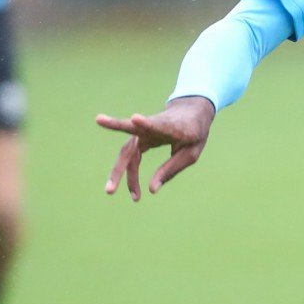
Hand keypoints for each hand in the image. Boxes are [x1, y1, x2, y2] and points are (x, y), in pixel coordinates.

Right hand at [97, 96, 215, 200]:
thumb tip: (151, 190)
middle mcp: (151, 128)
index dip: (145, 123)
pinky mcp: (139, 138)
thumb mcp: (191, 153)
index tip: (135, 118)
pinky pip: (130, 156)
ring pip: (126, 154)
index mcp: (171, 128)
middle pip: (130, 146)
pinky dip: (128, 173)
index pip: (156, 125)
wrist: (189, 112)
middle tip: (109, 187)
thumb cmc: (194, 133)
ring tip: (111, 191)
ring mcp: (142, 132)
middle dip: (119, 166)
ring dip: (120, 173)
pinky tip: (127, 190)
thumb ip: (172, 169)